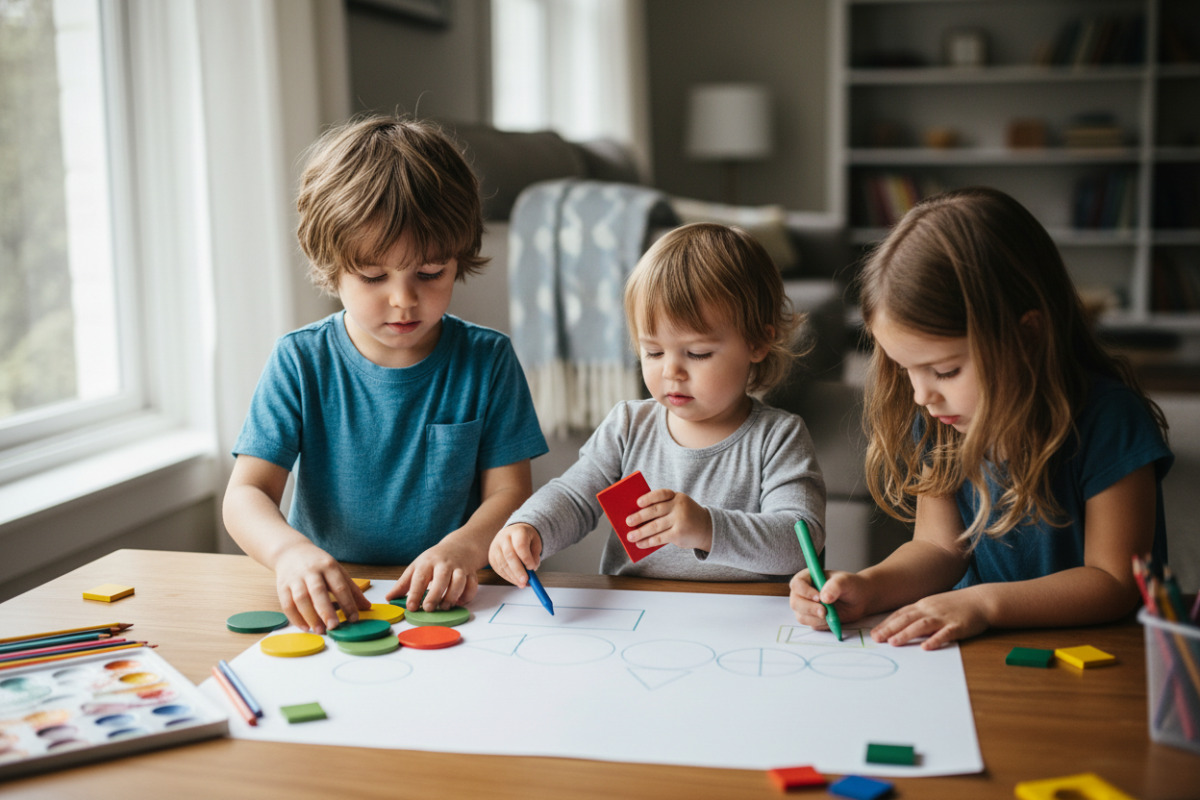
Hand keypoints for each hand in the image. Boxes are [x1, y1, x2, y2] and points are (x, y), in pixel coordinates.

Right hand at [273, 541, 369, 633]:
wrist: (291, 551)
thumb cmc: (318, 564)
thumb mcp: (337, 571)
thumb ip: (352, 589)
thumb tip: (367, 607)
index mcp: (328, 566)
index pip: (339, 585)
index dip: (347, 603)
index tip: (354, 618)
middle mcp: (311, 571)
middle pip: (318, 591)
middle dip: (326, 610)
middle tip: (334, 626)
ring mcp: (295, 578)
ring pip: (301, 598)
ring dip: (310, 616)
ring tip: (319, 630)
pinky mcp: (282, 586)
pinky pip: (287, 604)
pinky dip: (295, 617)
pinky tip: (305, 627)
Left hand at [386, 538, 480, 612]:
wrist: (460, 546)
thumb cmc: (434, 560)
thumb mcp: (417, 567)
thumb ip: (403, 583)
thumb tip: (389, 598)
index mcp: (427, 562)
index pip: (420, 577)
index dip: (415, 593)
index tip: (410, 607)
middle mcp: (444, 563)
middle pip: (441, 578)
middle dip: (435, 595)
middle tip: (428, 609)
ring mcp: (459, 567)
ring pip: (459, 581)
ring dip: (452, 596)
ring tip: (444, 607)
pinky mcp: (471, 572)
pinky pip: (472, 585)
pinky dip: (467, 596)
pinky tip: (459, 602)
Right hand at [488, 524, 541, 586]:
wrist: (513, 532)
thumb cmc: (525, 538)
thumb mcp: (535, 543)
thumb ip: (535, 555)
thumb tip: (532, 568)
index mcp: (517, 532)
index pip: (520, 545)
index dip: (526, 558)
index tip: (532, 567)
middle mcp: (503, 537)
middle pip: (509, 555)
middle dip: (518, 570)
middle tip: (525, 581)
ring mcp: (495, 547)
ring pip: (502, 564)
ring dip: (513, 576)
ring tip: (522, 583)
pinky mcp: (491, 556)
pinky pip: (498, 569)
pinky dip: (508, 577)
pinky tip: (515, 580)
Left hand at [624, 489, 711, 551]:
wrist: (707, 528)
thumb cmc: (686, 516)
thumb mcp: (678, 506)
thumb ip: (663, 508)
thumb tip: (637, 518)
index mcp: (676, 497)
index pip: (661, 494)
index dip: (649, 498)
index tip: (637, 502)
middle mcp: (679, 507)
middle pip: (655, 511)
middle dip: (639, 517)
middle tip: (627, 521)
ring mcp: (679, 521)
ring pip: (655, 526)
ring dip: (640, 532)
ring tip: (630, 537)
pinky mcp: (679, 534)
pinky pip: (660, 538)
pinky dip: (648, 541)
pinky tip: (640, 544)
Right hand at [789, 570, 868, 629]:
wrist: (859, 600)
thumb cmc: (851, 586)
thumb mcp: (845, 581)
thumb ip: (834, 586)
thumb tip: (824, 598)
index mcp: (807, 578)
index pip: (797, 584)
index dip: (805, 592)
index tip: (819, 598)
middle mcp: (803, 592)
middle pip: (796, 602)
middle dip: (810, 609)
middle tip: (825, 612)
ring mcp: (805, 607)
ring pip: (802, 616)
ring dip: (817, 618)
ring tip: (833, 614)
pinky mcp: (812, 618)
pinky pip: (811, 624)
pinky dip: (822, 624)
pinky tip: (833, 618)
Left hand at [869, 590, 989, 649]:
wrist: (981, 600)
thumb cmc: (955, 605)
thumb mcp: (933, 606)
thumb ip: (918, 615)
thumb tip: (900, 627)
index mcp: (923, 605)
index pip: (900, 614)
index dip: (886, 623)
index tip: (873, 633)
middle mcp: (930, 609)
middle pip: (906, 618)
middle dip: (890, 628)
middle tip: (876, 639)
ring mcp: (943, 617)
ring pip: (922, 625)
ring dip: (906, 634)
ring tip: (894, 642)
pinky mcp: (958, 626)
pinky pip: (945, 633)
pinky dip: (934, 640)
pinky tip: (925, 647)